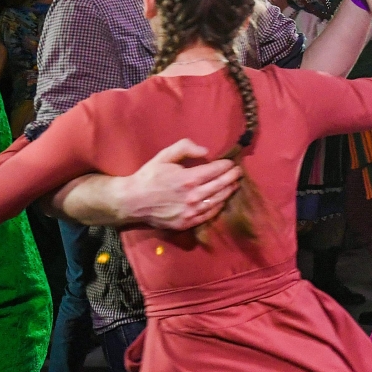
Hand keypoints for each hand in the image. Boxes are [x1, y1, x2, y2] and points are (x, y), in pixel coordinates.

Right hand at [116, 139, 241, 229]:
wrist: (133, 201)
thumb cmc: (149, 176)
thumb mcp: (164, 156)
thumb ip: (184, 148)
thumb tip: (205, 151)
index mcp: (188, 179)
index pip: (215, 171)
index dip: (226, 166)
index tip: (231, 163)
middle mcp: (193, 196)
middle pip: (220, 185)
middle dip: (232, 177)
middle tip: (238, 172)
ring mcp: (191, 212)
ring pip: (217, 201)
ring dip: (228, 191)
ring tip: (234, 184)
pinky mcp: (187, 222)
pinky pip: (209, 215)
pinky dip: (218, 206)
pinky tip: (223, 200)